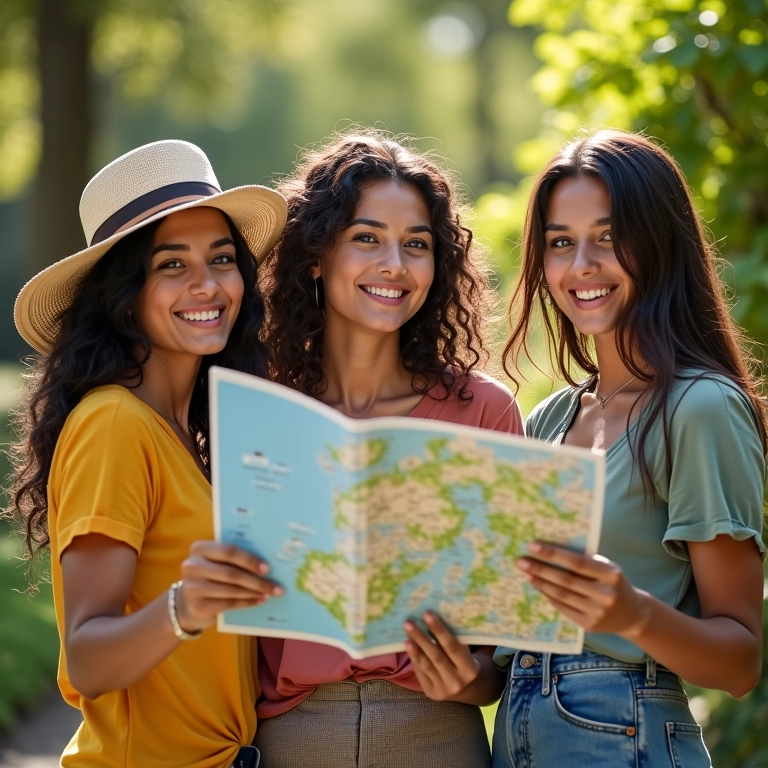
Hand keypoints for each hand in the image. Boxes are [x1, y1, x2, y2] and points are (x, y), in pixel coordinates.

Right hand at [176, 541, 282, 632]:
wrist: (187, 602)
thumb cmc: (210, 575)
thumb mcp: (217, 562)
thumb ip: (234, 558)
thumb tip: (267, 563)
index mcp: (199, 548)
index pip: (228, 551)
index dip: (249, 560)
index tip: (267, 568)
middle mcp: (192, 566)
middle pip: (231, 573)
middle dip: (257, 581)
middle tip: (276, 586)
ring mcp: (192, 587)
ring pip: (231, 590)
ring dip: (254, 592)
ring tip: (269, 593)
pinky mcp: (197, 606)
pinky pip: (228, 604)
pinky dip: (246, 603)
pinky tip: (258, 601)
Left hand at [403, 612, 479, 700]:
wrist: (467, 690)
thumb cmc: (465, 662)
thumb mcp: (467, 653)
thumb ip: (456, 640)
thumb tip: (435, 615)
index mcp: (470, 669)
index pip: (453, 647)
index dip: (440, 630)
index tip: (427, 614)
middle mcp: (457, 681)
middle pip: (436, 656)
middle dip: (422, 638)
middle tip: (409, 622)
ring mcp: (443, 689)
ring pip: (426, 665)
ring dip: (414, 647)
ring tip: (406, 632)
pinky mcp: (431, 692)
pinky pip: (420, 672)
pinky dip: (414, 657)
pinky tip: (408, 644)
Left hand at [517, 542, 648, 637]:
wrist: (633, 614)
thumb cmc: (614, 584)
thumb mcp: (608, 568)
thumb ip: (586, 560)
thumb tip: (551, 550)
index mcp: (610, 575)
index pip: (577, 562)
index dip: (553, 554)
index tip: (533, 546)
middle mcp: (605, 594)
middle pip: (565, 580)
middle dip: (540, 569)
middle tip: (521, 561)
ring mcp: (597, 612)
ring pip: (561, 595)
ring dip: (540, 583)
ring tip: (526, 573)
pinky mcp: (589, 625)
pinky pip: (563, 608)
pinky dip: (548, 596)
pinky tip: (538, 586)